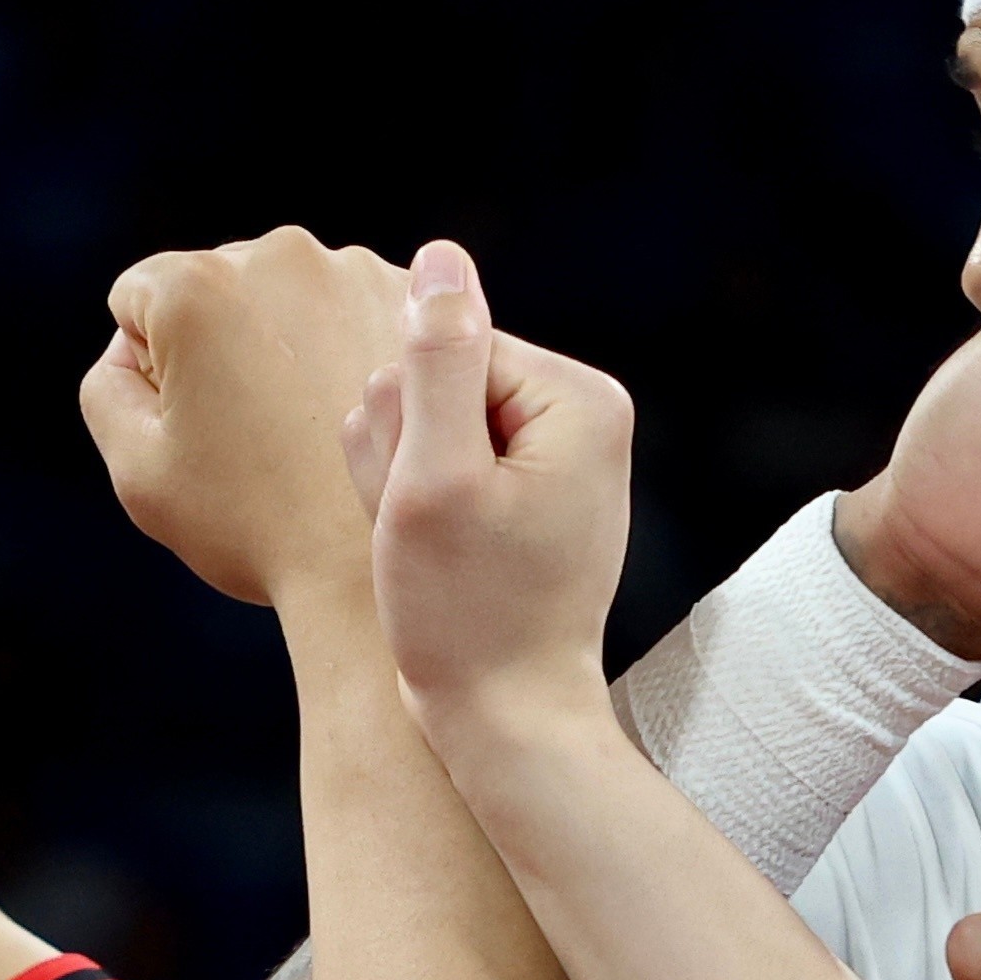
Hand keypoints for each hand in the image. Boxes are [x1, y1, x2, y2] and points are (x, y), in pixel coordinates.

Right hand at [82, 228, 412, 605]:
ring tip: (305, 427)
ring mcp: (357, 272)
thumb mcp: (137, 466)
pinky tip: (347, 413)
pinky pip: (350, 308)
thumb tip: (135, 345)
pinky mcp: (414, 301)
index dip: (151, 367)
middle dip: (222, 343)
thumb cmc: (249, 522)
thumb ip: (108, 385)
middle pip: (218, 285)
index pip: (138, 299)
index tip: (198, 421)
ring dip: (286, 342)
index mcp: (199, 287)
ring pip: (288, 295)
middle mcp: (281, 255)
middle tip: (253, 429)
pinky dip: (343, 346)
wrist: (370, 567)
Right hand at [340, 242, 631, 738]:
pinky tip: (436, 562)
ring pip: (421, 424)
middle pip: (431, 381)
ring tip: (432, 556)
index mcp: (579, 398)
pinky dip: (417, 511)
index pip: (440, 348)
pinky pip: (437, 466)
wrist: (506, 722)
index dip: (405, 426)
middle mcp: (579, 416)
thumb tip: (439, 256)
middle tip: (427, 540)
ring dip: (401, 487)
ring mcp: (552, 458)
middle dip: (403, 456)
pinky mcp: (523, 494)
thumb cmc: (465, 614)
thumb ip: (434, 362)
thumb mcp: (435, 480)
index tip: (429, 506)